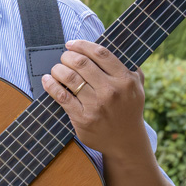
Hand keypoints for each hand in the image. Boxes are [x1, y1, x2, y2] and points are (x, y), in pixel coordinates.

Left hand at [41, 40, 150, 159]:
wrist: (126, 141)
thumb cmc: (129, 109)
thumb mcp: (137, 86)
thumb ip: (129, 66)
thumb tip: (111, 45)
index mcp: (125, 80)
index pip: (100, 53)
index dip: (82, 45)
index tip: (71, 44)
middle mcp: (112, 91)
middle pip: (81, 63)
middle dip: (67, 56)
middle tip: (64, 57)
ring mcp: (97, 105)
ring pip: (69, 78)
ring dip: (58, 69)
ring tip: (57, 69)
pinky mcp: (83, 118)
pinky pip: (62, 97)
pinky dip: (51, 85)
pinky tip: (48, 80)